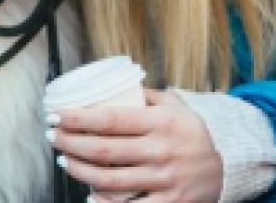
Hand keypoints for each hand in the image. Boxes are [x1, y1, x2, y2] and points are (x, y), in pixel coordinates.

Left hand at [48, 89, 222, 202]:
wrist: (222, 170)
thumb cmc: (189, 134)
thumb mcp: (174, 105)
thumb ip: (145, 95)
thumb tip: (110, 83)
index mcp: (160, 122)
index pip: (109, 119)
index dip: (77, 117)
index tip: (56, 114)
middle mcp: (161, 150)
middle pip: (104, 150)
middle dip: (70, 143)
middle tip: (53, 137)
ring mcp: (164, 180)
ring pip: (110, 179)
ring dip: (79, 171)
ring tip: (64, 161)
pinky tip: (89, 195)